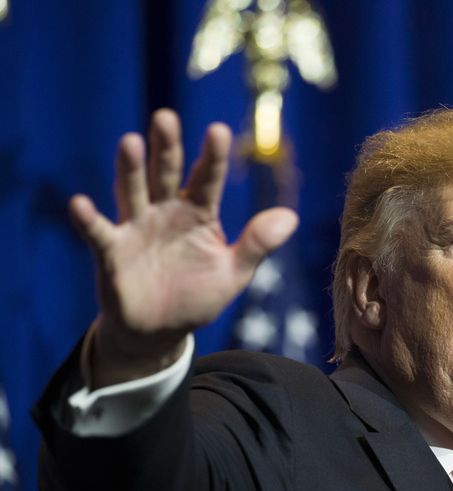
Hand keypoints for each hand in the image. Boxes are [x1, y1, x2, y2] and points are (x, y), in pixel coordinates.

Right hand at [70, 109, 297, 387]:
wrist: (161, 331)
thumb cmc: (198, 295)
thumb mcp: (234, 273)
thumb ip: (257, 244)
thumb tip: (291, 218)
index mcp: (199, 212)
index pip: (208, 178)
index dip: (212, 156)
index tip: (218, 131)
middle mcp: (166, 211)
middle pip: (166, 173)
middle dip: (167, 147)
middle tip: (165, 117)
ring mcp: (136, 228)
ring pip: (133, 191)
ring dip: (131, 169)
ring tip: (130, 142)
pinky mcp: (112, 252)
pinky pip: (99, 233)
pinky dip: (88, 219)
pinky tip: (79, 203)